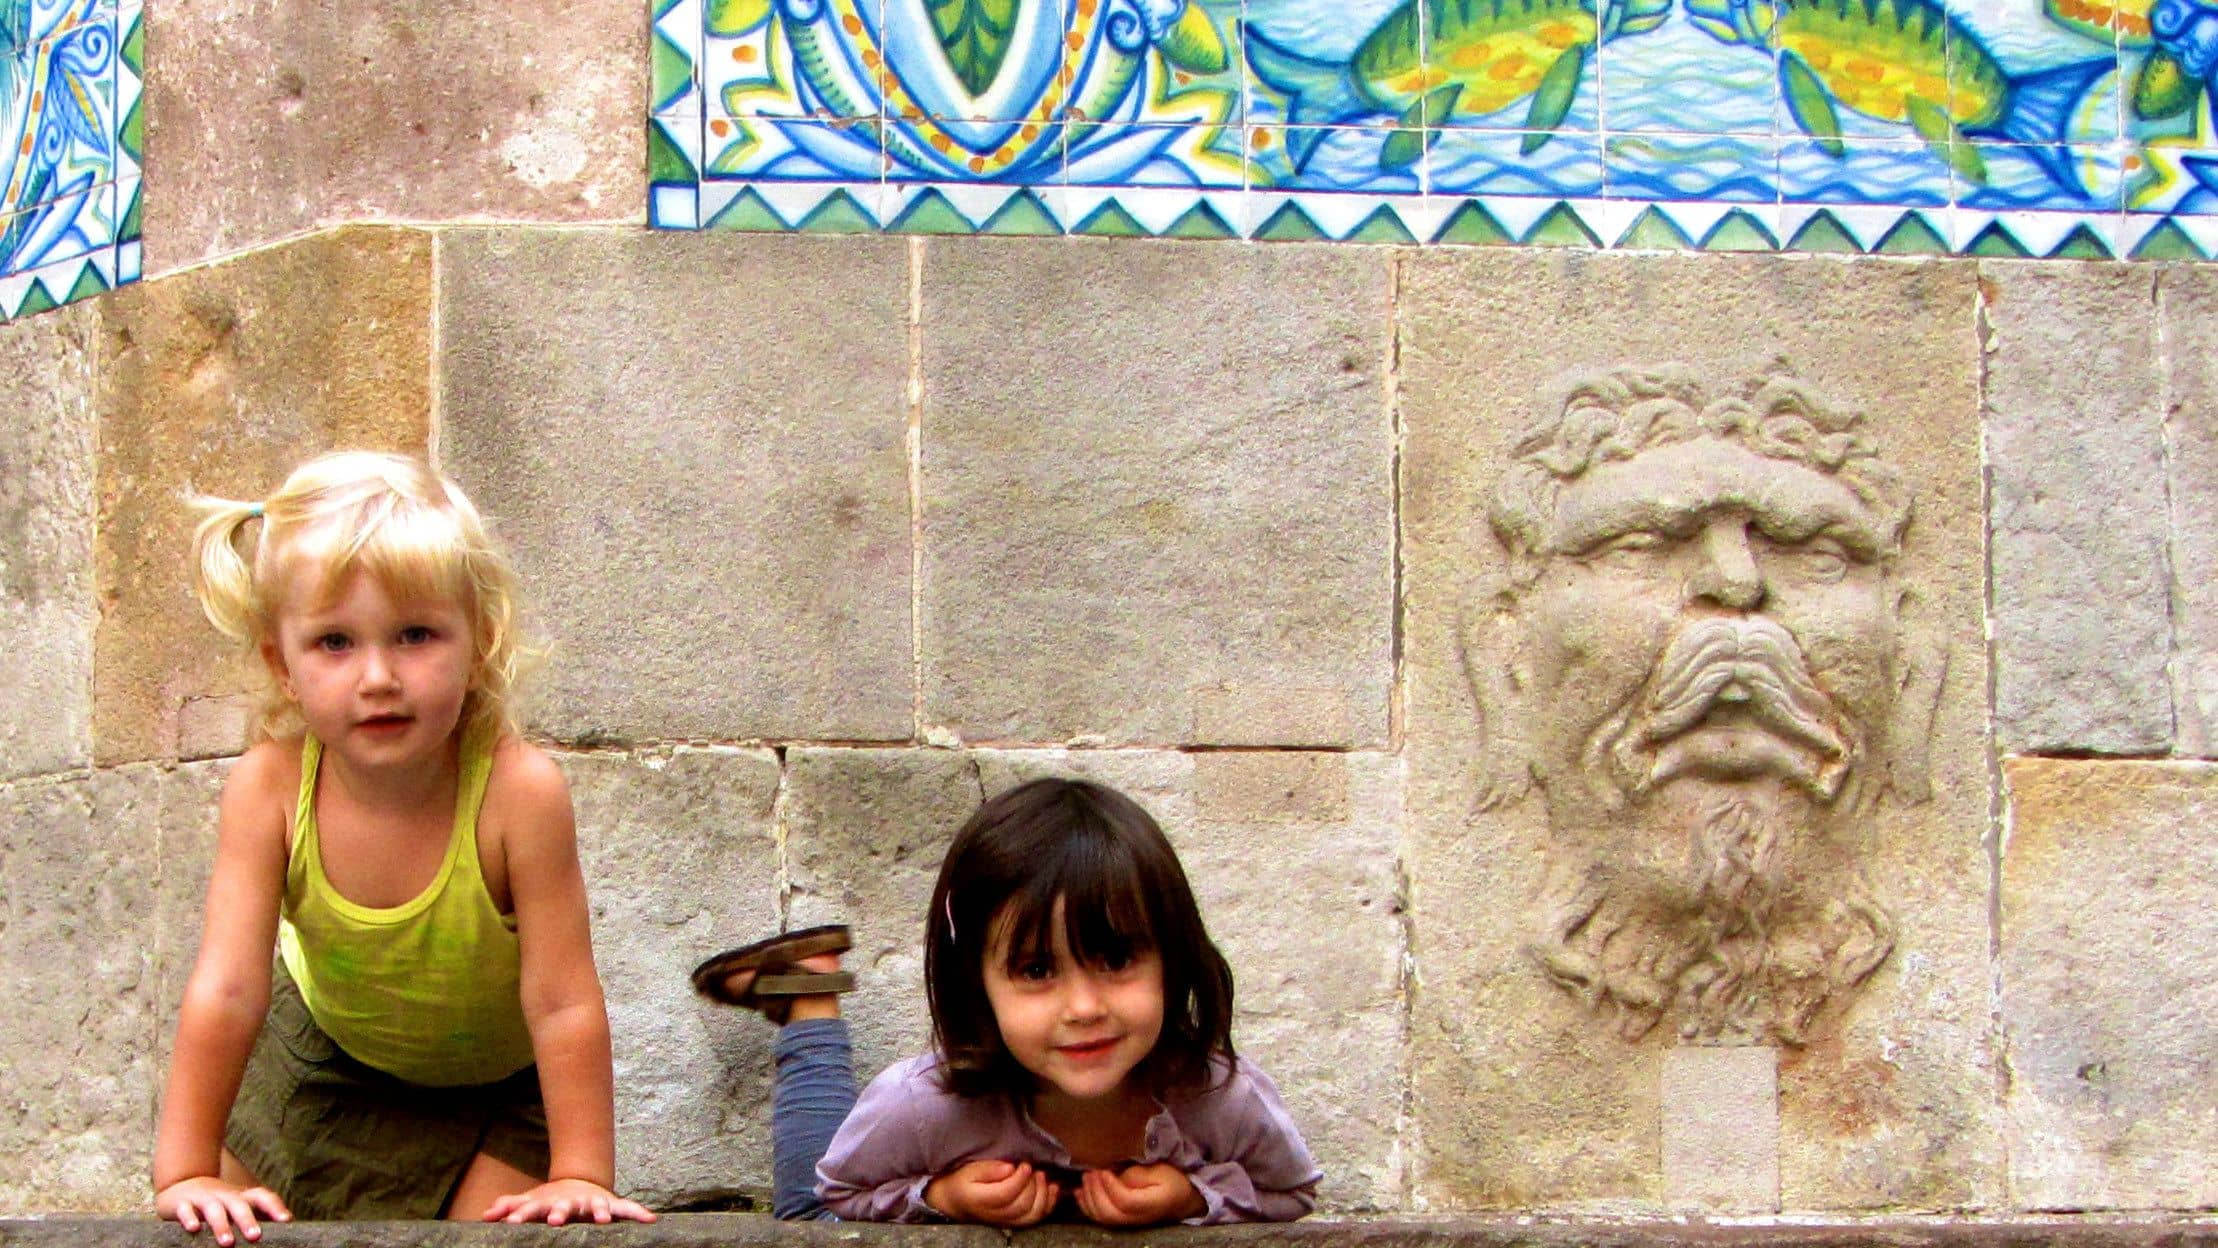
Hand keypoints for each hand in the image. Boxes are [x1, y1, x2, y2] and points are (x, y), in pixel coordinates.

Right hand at [155, 1176, 289, 1244]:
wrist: (184, 1182)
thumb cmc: (220, 1202)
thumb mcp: (240, 1205)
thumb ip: (261, 1213)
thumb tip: (290, 1222)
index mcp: (242, 1197)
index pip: (263, 1197)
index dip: (276, 1207)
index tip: (286, 1220)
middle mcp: (225, 1196)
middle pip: (239, 1205)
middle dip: (247, 1220)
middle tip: (256, 1236)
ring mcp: (204, 1199)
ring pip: (214, 1210)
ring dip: (221, 1225)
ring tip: (228, 1243)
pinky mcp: (182, 1204)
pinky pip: (186, 1210)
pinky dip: (189, 1218)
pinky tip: (193, 1229)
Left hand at [481, 1177, 657, 1224]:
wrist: (580, 1182)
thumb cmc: (551, 1201)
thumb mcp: (530, 1201)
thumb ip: (510, 1207)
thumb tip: (485, 1214)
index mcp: (550, 1203)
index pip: (532, 1209)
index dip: (522, 1215)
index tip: (511, 1223)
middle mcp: (572, 1202)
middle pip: (564, 1207)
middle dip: (560, 1213)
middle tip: (555, 1220)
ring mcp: (592, 1202)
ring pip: (597, 1207)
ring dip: (601, 1212)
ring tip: (603, 1219)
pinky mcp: (611, 1204)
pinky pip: (628, 1209)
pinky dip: (638, 1213)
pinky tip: (650, 1219)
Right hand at [923, 1159, 1060, 1226]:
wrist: (957, 1201)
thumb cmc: (964, 1181)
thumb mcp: (970, 1170)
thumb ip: (989, 1169)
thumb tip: (1009, 1168)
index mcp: (980, 1200)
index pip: (1006, 1194)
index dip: (1020, 1179)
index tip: (1024, 1164)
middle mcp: (995, 1215)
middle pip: (1022, 1205)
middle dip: (1032, 1185)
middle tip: (1031, 1168)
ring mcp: (1007, 1221)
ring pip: (1032, 1214)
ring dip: (1043, 1194)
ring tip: (1041, 1175)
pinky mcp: (1016, 1221)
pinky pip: (1037, 1217)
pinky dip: (1049, 1203)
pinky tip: (1052, 1187)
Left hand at [1074, 1163, 1205, 1226]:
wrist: (1180, 1197)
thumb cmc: (1170, 1178)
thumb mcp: (1159, 1170)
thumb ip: (1137, 1175)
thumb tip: (1112, 1177)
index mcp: (1152, 1204)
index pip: (1125, 1201)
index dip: (1110, 1187)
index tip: (1104, 1170)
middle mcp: (1138, 1218)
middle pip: (1110, 1213)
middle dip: (1095, 1192)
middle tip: (1091, 1172)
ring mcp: (1129, 1222)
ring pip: (1103, 1218)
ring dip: (1088, 1198)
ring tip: (1086, 1178)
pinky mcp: (1121, 1220)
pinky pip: (1101, 1218)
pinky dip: (1086, 1205)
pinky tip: (1080, 1192)